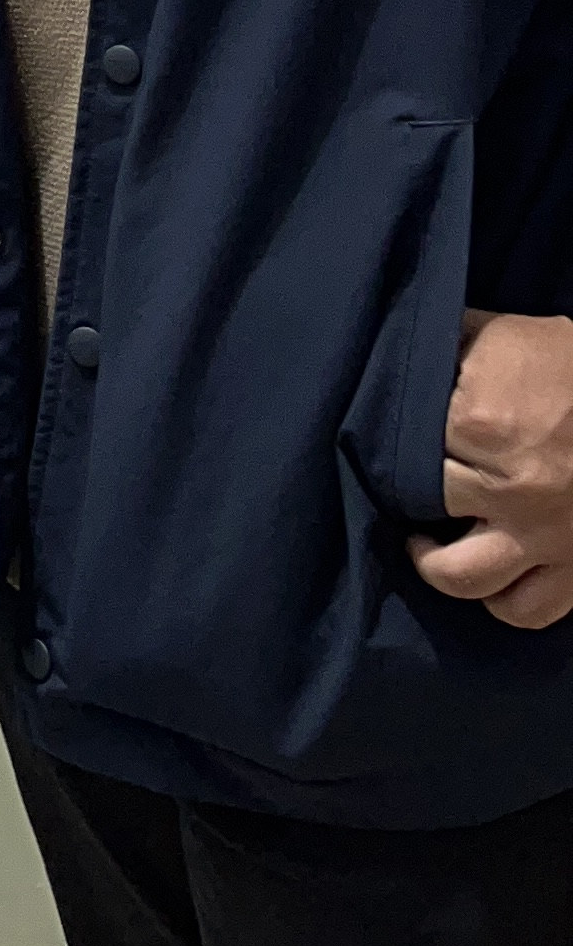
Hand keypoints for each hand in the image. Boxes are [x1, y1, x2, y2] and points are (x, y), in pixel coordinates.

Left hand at [409, 312, 572, 629]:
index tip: (389, 437)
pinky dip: (502, 602)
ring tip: (429, 544)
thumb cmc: (560, 359)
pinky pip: (530, 610)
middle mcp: (511, 493)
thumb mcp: (493, 335)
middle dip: (410, 497)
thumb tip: (396, 361)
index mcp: (481, 427)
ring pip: (467, 580)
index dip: (392, 443)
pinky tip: (489, 576)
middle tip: (402, 487)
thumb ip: (441, 352)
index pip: (403, 449)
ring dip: (439, 566)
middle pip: (428, 512)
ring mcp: (547, 538)